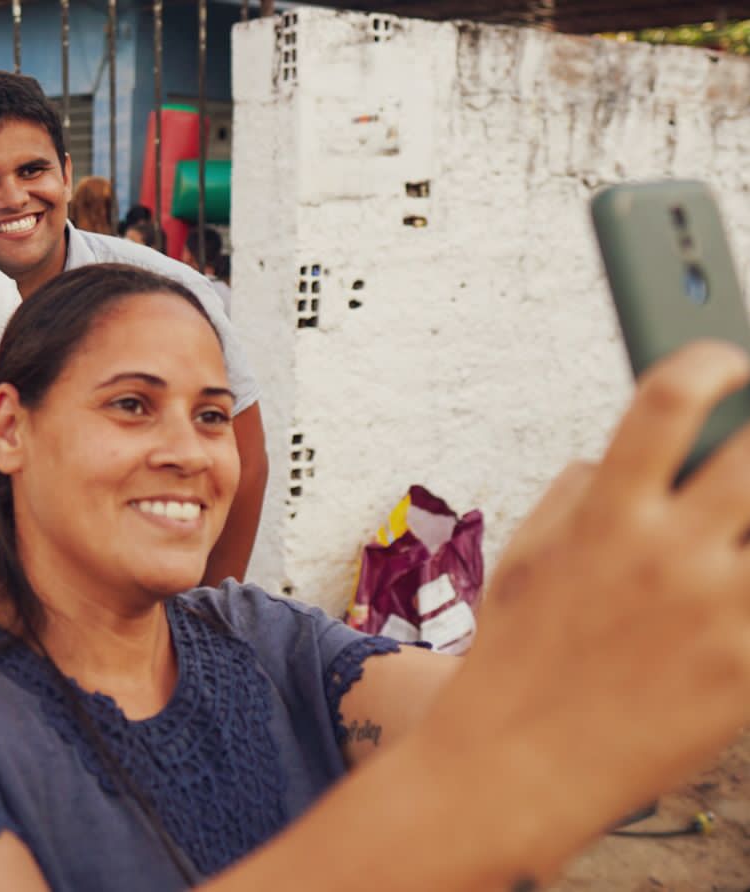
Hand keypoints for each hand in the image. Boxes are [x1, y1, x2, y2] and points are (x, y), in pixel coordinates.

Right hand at [427, 341, 749, 857]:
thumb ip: (581, 489)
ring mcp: (718, 616)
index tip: (727, 361)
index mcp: (605, 518)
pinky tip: (739, 586)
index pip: (669, 399)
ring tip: (743, 532)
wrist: (517, 768)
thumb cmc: (517, 658)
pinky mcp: (749, 673)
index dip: (711, 359)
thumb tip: (632, 448)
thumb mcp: (526, 556)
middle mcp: (667, 557)